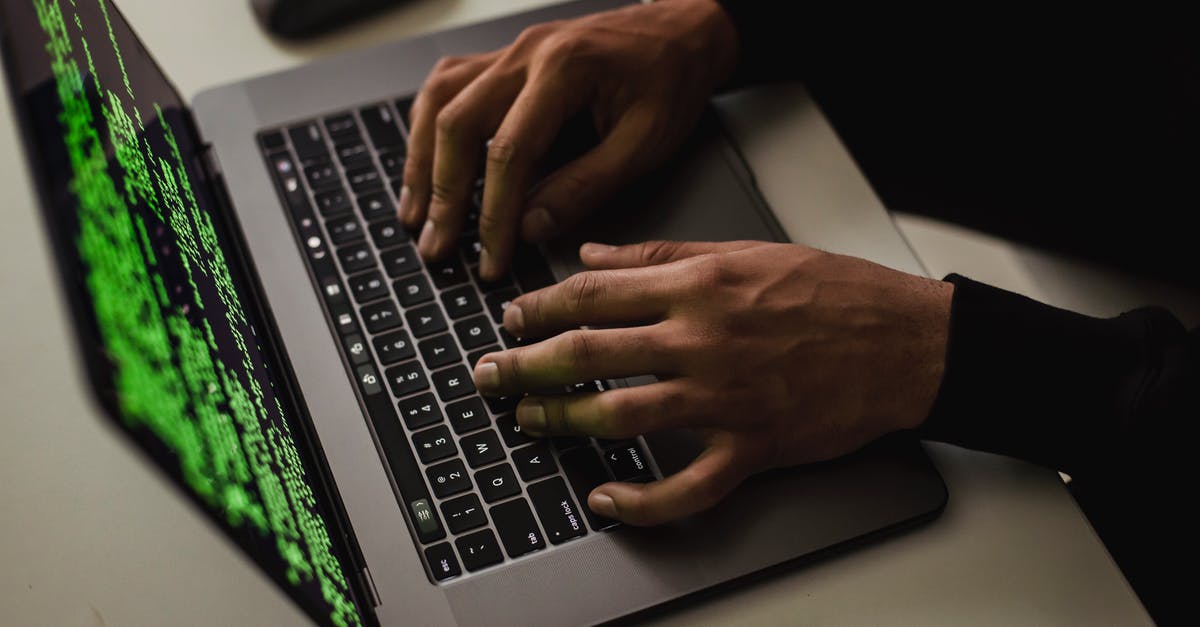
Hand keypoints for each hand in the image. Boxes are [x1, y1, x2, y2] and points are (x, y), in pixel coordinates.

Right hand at [400, 0, 738, 279]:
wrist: (683, 32)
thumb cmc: (671, 80)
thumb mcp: (645, 143)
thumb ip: (586, 186)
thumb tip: (530, 227)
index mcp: (564, 69)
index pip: (509, 151)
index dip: (494, 213)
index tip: (490, 257)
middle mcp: (526, 53)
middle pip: (458, 123)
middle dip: (443, 193)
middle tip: (437, 246)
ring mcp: (510, 52)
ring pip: (440, 101)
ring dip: (421, 160)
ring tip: (415, 214)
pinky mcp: (505, 59)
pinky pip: (448, 86)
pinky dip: (428, 127)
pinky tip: (424, 162)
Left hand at [471, 241, 952, 524]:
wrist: (905, 342)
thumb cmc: (833, 292)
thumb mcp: (744, 251)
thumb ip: (661, 253)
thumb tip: (593, 254)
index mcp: (698, 284)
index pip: (593, 293)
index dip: (538, 307)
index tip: (510, 319)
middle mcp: (703, 339)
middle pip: (589, 353)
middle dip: (526, 365)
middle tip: (489, 375)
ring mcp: (725, 398)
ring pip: (621, 416)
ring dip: (563, 422)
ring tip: (528, 422)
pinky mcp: (752, 447)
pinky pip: (686, 487)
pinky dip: (640, 501)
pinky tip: (605, 500)